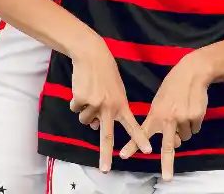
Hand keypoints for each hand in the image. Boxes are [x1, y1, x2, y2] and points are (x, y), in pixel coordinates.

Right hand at [68, 36, 151, 171]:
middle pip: (106, 135)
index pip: (133, 124)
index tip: (148, 151)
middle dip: (105, 154)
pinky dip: (76, 101)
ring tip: (90, 93)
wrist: (91, 54)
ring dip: (85, 111)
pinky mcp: (81, 99)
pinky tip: (82, 88)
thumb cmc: (106, 72)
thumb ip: (111, 108)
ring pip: (85, 120)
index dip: (140, 138)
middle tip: (105, 169)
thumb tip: (96, 126)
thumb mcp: (116, 90)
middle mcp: (109, 106)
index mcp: (121, 104)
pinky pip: (75, 108)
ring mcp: (94, 104)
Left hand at [119, 53, 213, 180]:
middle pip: (168, 147)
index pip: (142, 133)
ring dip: (183, 131)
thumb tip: (172, 140)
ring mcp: (183, 119)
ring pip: (184, 137)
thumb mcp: (159, 101)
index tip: (123, 156)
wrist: (192, 72)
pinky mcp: (196, 117)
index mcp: (156, 114)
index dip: (133, 145)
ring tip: (182, 113)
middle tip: (167, 178)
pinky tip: (191, 109)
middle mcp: (168, 118)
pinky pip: (194, 129)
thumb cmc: (173, 86)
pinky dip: (193, 124)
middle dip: (167, 164)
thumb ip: (160, 119)